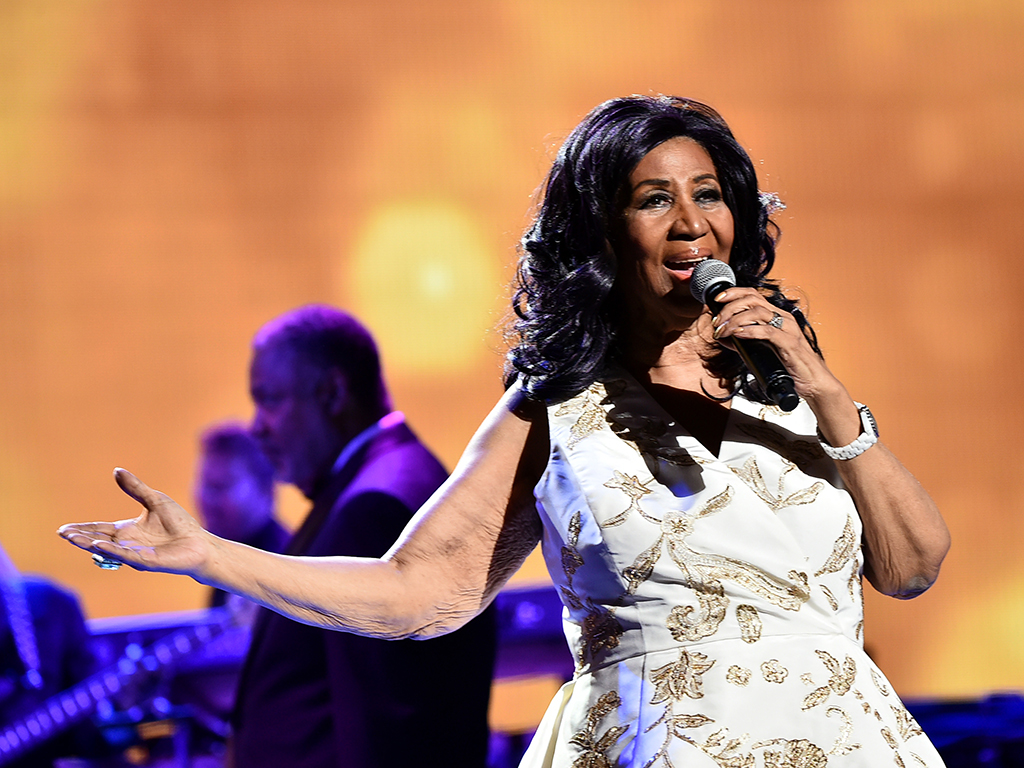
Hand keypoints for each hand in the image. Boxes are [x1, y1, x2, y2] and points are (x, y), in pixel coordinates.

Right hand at [58, 468, 211, 575]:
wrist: (199, 543)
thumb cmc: (179, 524)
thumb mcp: (155, 500)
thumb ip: (135, 488)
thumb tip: (117, 470)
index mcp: (127, 531)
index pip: (99, 529)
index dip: (82, 529)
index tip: (63, 529)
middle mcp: (128, 544)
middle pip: (98, 540)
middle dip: (80, 538)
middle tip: (63, 534)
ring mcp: (135, 554)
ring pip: (108, 550)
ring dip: (90, 544)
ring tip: (73, 538)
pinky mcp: (146, 562)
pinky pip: (126, 556)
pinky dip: (112, 551)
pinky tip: (98, 545)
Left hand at [709, 287, 837, 401]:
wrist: (813, 381)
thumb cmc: (790, 366)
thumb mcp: (763, 350)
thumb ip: (744, 342)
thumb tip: (724, 338)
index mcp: (777, 316)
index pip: (753, 295)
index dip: (734, 293)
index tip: (717, 299)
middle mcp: (783, 318)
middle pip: (752, 299)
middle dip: (729, 307)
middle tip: (716, 321)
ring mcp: (787, 329)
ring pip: (758, 312)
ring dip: (735, 320)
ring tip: (722, 330)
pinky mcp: (789, 343)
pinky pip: (767, 331)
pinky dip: (749, 330)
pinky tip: (737, 334)